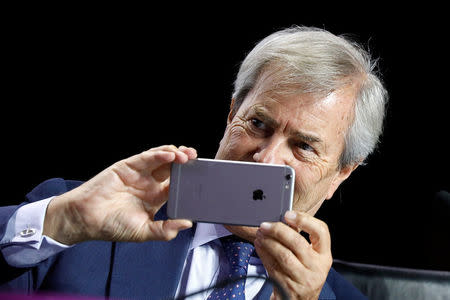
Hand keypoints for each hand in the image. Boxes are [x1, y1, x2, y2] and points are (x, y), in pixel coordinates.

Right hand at [43, 145, 196, 244]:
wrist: (85, 219)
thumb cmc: (112, 226)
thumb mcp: (143, 232)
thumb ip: (165, 230)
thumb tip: (188, 224)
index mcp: (155, 198)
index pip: (177, 184)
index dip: (189, 179)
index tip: (202, 177)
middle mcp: (149, 183)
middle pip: (172, 168)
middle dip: (186, 163)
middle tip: (197, 160)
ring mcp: (139, 173)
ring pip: (162, 159)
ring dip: (176, 155)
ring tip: (187, 156)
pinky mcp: (128, 166)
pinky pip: (147, 157)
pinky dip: (159, 154)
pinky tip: (170, 155)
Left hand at [254, 211, 332, 299]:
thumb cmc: (302, 273)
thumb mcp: (308, 258)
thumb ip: (299, 240)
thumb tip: (281, 221)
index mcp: (324, 256)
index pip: (321, 232)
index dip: (304, 219)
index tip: (288, 214)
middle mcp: (317, 268)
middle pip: (297, 242)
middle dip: (278, 230)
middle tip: (265, 224)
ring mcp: (304, 280)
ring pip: (283, 255)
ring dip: (268, 242)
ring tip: (260, 234)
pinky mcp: (289, 288)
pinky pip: (273, 267)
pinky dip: (263, 254)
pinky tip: (259, 246)